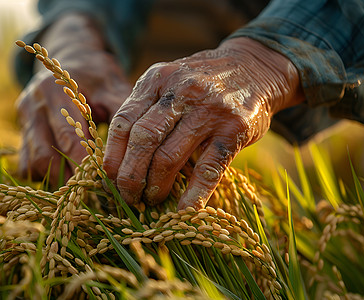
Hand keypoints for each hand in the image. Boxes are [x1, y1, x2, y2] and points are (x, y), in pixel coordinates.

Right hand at [17, 13, 130, 185]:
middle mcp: (33, 105)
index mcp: (55, 91)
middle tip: (93, 192)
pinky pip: (26, 163)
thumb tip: (134, 148)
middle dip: (69, 178)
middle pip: (44, 155)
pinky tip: (67, 174)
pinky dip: (44, 175)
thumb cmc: (98, 75)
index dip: (84, 163)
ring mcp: (24, 119)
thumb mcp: (112, 87)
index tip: (102, 182)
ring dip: (56, 178)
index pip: (68, 136)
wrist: (73, 59)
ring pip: (31, 163)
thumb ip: (121, 113)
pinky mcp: (22, 131)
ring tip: (82, 187)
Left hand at [103, 37, 303, 209]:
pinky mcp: (235, 129)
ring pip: (170, 157)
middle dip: (130, 176)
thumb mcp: (170, 81)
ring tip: (152, 200)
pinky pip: (208, 169)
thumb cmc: (202, 83)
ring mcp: (209, 110)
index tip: (109, 179)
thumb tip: (120, 157)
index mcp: (157, 79)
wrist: (254, 66)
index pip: (124, 122)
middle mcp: (181, 91)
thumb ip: (147, 108)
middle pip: (143, 140)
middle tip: (128, 197)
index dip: (113, 156)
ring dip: (157, 186)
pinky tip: (183, 211)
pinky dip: (194, 195)